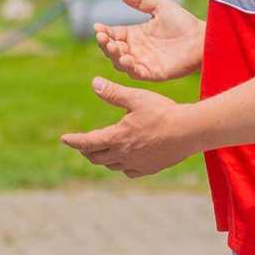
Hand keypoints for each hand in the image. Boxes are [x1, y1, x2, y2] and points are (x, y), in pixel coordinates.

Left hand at [60, 77, 193, 178]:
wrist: (190, 131)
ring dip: (102, 158)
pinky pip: (129, 171)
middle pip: (96, 157)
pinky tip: (124, 161)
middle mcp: (124, 154)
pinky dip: (121, 166)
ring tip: (100, 151)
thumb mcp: (136, 98)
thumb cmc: (163, 111)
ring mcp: (137, 164)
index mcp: (118, 137)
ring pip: (111, 165)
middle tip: (81, 144)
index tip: (64, 139)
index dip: (74, 141)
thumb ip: (113, 93)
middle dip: (86, 150)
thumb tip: (93, 83)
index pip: (88, 142)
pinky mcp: (150, 168)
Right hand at [95, 0, 204, 81]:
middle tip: (104, 37)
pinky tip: (126, 59)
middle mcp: (136, 49)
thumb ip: (140, 0)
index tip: (98, 27)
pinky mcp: (154, 73)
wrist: (203, 37)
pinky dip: (129, 68)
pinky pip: (137, 73)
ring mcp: (144, 62)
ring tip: (114, 46)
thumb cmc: (183, 22)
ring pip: (121, 63)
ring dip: (114, 56)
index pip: (113, 35)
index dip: (103, 32)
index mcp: (135, 35)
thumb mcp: (159, 6)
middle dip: (105, 44)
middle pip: (112, 50)